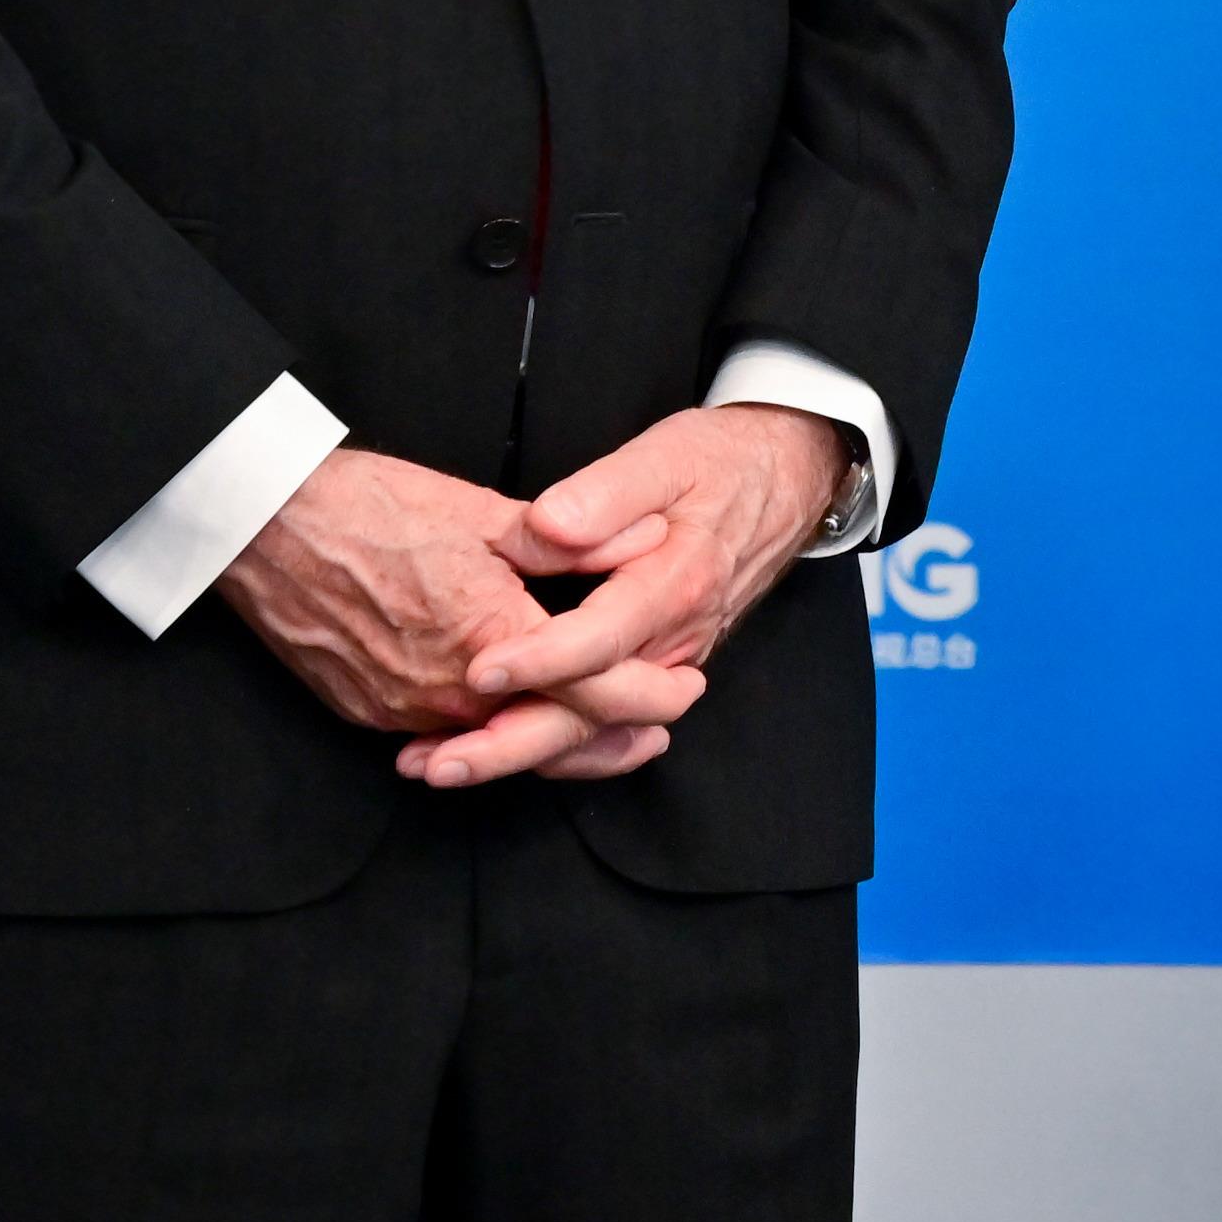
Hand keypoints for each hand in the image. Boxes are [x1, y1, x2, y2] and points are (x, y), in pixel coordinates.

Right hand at [215, 447, 692, 789]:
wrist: (267, 528)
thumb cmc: (373, 508)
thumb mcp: (483, 513)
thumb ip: (571, 542)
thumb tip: (649, 538)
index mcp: (490, 636)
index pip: (592, 689)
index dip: (647, 695)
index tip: (685, 688)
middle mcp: (450, 691)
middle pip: (550, 738)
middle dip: (612, 739)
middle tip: (658, 731)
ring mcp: (406, 711)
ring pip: (497, 746)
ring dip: (552, 743)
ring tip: (603, 736)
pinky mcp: (371, 713)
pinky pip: (447, 738)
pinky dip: (488, 736)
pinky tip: (512, 722)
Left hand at [424, 403, 855, 789]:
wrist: (783, 481)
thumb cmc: (719, 463)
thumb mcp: (666, 456)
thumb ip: (607, 494)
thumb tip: (549, 525)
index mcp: (676, 585)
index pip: (601, 640)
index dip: (539, 660)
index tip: (478, 668)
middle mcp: (675, 641)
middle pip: (593, 712)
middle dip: (512, 743)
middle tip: (438, 759)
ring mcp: (668, 663)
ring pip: (594, 729)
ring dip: (519, 753)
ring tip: (442, 764)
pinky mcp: (657, 670)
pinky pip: (603, 724)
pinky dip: (549, 746)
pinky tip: (492, 751)